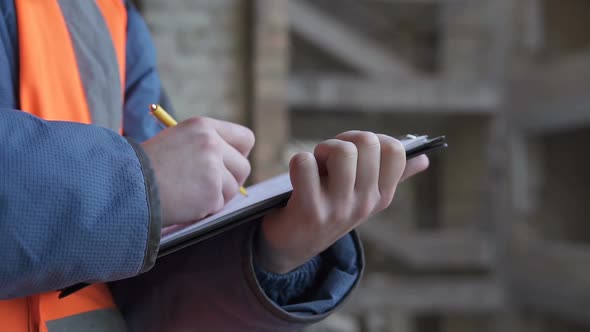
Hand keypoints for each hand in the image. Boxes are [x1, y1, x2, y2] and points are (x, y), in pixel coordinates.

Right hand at [142, 117, 253, 226]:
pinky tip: (184, 202)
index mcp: (203, 126)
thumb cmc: (147, 166)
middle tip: (210, 188)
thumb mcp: (177, 141)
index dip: (240, 155)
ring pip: (233, 188)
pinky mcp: (211, 192)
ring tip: (189, 193)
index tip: (229, 166)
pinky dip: (204, 209)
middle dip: (231, 181)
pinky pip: (219, 205)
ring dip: (216, 196)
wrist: (125, 184)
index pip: (246, 138)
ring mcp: (212, 168)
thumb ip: (205, 147)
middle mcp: (211, 143)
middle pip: (244, 167)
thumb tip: (233, 165)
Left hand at [256, 131, 428, 273]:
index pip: (395, 150)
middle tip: (328, 157)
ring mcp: (340, 209)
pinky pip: (304, 164)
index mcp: (382, 195)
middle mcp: (365, 203)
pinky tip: (298, 178)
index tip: (356, 151)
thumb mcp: (362, 195)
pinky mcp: (310, 210)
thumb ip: (392, 176)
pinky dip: (298, 162)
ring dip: (322, 149)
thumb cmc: (329, 207)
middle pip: (367, 142)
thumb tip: (423, 159)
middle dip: (343, 140)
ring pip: (342, 151)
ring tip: (316, 166)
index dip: (373, 139)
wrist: (293, 244)